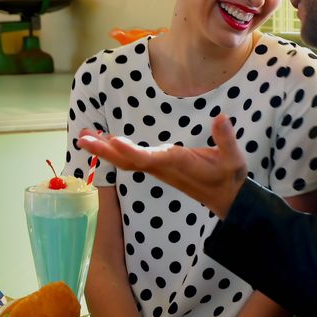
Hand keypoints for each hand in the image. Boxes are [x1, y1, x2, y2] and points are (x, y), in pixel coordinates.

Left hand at [77, 115, 247, 218]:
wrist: (226, 198)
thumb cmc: (229, 177)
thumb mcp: (234, 159)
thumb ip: (227, 140)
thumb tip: (220, 118)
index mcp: (179, 164)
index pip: (152, 159)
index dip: (133, 152)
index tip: (114, 142)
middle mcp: (163, 168)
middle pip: (128, 161)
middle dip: (105, 150)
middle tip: (83, 137)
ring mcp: (159, 169)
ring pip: (126, 161)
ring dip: (104, 149)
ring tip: (85, 134)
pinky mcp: (158, 168)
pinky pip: (130, 160)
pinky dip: (114, 150)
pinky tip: (104, 141)